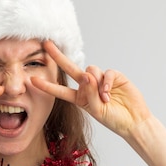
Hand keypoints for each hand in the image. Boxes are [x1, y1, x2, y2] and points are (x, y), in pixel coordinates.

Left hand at [32, 40, 151, 138]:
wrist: (133, 121)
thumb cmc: (114, 119)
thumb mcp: (97, 110)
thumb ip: (90, 93)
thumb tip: (87, 75)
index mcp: (79, 98)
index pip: (60, 90)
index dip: (47, 85)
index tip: (32, 80)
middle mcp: (87, 87)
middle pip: (70, 69)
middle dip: (58, 56)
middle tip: (46, 44)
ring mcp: (100, 80)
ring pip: (90, 70)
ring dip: (95, 83)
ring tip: (104, 98)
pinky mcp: (113, 76)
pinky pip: (105, 73)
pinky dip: (106, 82)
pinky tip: (109, 94)